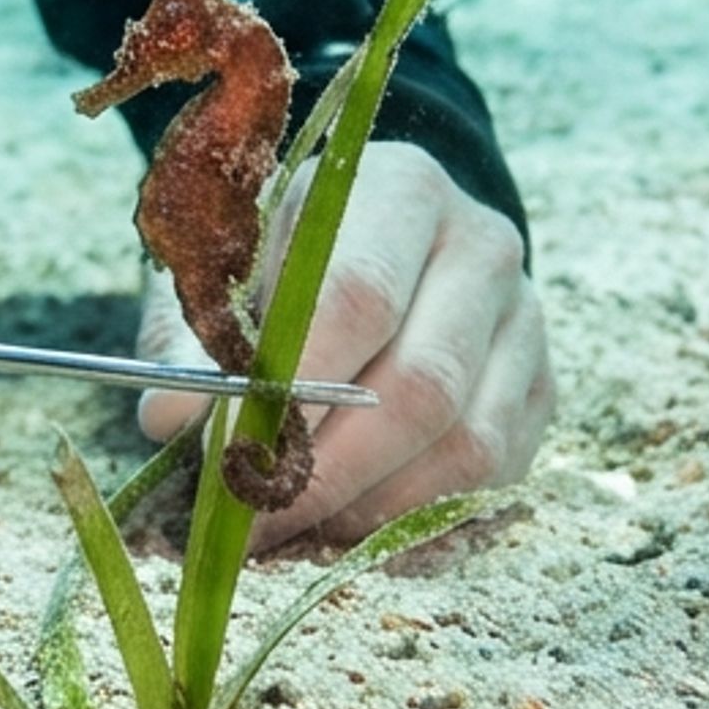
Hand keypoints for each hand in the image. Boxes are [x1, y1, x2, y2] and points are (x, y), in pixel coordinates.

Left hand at [134, 143, 550, 552]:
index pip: (357, 295)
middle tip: (250, 517)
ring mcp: (524, 320)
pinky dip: (415, 513)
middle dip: (327, 470)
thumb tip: (169, 420)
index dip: (292, 386)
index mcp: (400, 188)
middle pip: (422, 384)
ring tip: (293, 521)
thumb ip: (192, 334)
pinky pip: (491, 476)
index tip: (226, 452)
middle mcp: (481, 247)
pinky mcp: (539, 387)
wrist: (381, 232)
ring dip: (371, 503)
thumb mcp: (226, 262)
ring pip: (467, 443)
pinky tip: (347, 514)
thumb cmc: (283, 248)